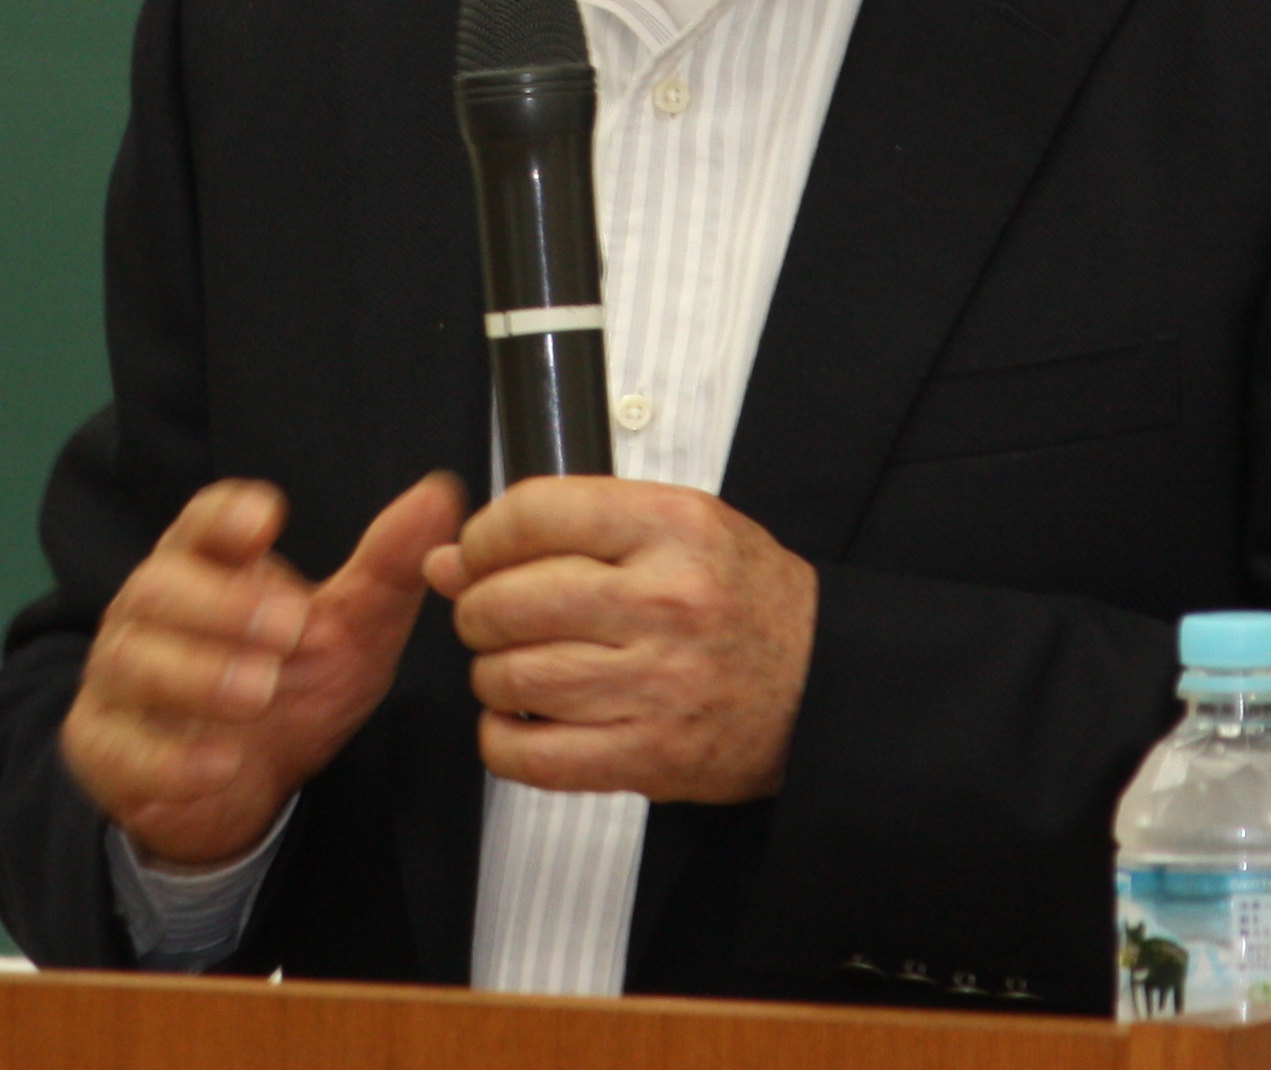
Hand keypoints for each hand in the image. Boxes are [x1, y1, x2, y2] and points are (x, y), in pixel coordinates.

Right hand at [60, 470, 467, 867]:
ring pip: (137, 663)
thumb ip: (388, 569)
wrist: (243, 788)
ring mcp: (120, 680)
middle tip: (290, 626)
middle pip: (160, 587)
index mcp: (206, 565)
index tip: (266, 518)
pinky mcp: (106, 748)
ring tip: (259, 690)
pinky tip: (219, 764)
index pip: (201, 525)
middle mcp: (150, 611)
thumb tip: (440, 496)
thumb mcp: (351, 630)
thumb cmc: (290, 684)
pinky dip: (169, 759)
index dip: (225, 517)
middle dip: (221, 604)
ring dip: (197, 675)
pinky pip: (122, 749)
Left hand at [424, 477, 816, 803]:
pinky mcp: (647, 757)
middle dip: (478, 610)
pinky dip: (502, 740)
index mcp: (674, 527)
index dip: (484, 536)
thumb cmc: (742, 599)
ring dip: (491, 674)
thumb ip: (568, 529)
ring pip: (510, 677)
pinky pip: (529, 755)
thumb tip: (450, 558)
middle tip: (493, 616)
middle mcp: (664, 601)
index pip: (532, 514)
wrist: (821, 685)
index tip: (481, 553)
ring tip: (516, 667)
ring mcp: (656, 684)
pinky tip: (521, 721)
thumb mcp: (675, 529)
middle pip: (508, 600)